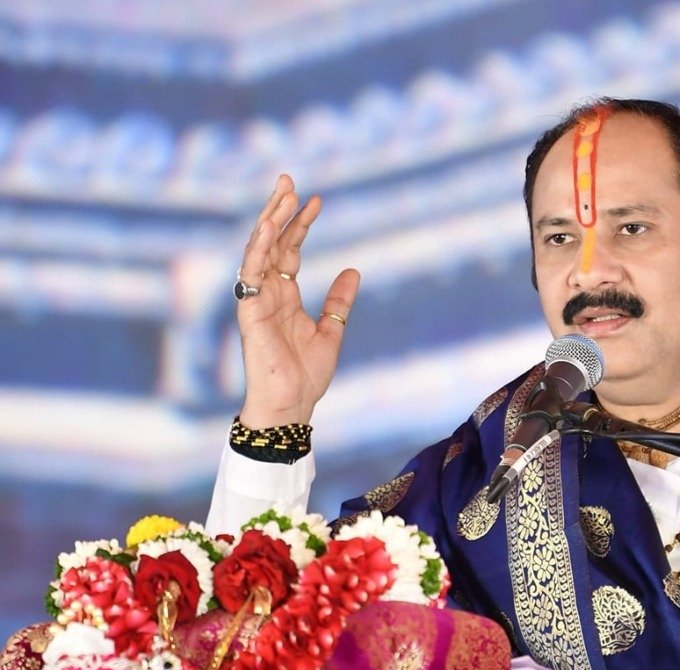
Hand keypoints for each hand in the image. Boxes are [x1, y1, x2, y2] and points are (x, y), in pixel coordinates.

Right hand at [235, 175, 360, 427]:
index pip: (289, 250)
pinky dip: (259, 249)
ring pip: (259, 251)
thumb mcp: (331, 332)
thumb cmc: (306, 376)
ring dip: (269, 220)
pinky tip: (269, 226)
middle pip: (271, 243)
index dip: (301, 224)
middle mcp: (268, 293)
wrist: (293, 404)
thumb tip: (353, 271)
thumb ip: (338, 302)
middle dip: (278, 210)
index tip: (316, 199)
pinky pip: (251, 274)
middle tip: (289, 179)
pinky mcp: (250, 312)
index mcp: (285, 296)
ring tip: (283, 192)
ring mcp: (257, 300)